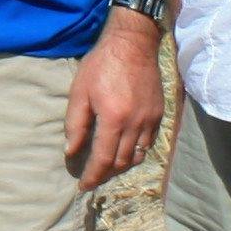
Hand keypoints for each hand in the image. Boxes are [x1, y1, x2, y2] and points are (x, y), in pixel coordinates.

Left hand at [65, 17, 164, 187]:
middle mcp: (135, 124)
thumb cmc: (101, 65)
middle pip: (122, 162)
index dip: (92, 176)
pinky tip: (125, 149)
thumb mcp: (79, 93)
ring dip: (122, 165)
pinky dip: (136, 151)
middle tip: (93, 177)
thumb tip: (71, 152)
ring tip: (108, 167)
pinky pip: (148, 142)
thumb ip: (75, 125)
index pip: (103, 160)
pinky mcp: (159, 113)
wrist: (133, 44)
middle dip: (106, 174)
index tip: (83, 186)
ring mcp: (150, 120)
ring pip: (137, 155)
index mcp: (114, 120)